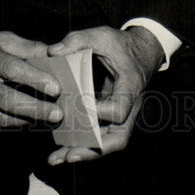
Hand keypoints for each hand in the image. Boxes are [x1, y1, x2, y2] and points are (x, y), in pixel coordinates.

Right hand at [0, 30, 61, 129]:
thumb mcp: (0, 38)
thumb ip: (27, 48)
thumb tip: (55, 54)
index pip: (12, 69)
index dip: (35, 80)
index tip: (56, 88)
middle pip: (7, 99)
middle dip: (36, 109)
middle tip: (58, 114)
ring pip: (0, 116)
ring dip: (27, 120)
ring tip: (48, 120)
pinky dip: (12, 125)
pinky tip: (28, 122)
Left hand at [46, 25, 163, 165]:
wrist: (142, 50)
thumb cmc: (123, 44)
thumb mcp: (103, 35)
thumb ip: (78, 40)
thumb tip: (53, 52)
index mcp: (131, 87)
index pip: (119, 110)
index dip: (98, 113)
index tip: (79, 106)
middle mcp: (130, 107)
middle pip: (118, 139)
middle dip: (92, 150)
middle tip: (68, 156)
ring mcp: (122, 115)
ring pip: (108, 143)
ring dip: (84, 153)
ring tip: (56, 158)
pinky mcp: (112, 118)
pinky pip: (100, 136)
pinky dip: (83, 144)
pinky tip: (61, 149)